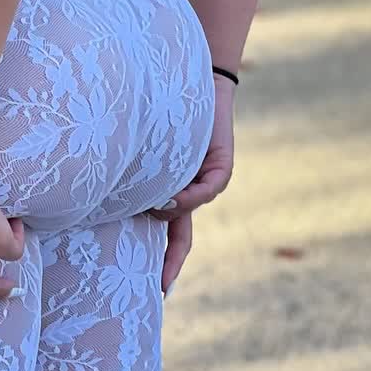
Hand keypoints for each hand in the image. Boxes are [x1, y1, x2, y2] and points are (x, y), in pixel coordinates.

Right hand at [147, 76, 235, 296]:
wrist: (194, 80)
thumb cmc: (164, 108)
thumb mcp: (150, 147)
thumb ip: (151, 179)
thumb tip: (152, 208)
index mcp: (169, 190)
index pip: (166, 232)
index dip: (162, 260)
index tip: (156, 290)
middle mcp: (188, 191)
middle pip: (181, 235)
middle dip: (170, 261)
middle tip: (158, 290)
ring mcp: (204, 181)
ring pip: (190, 212)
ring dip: (170, 215)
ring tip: (150, 209)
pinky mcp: (220, 168)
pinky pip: (207, 190)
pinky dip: (188, 195)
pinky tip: (169, 194)